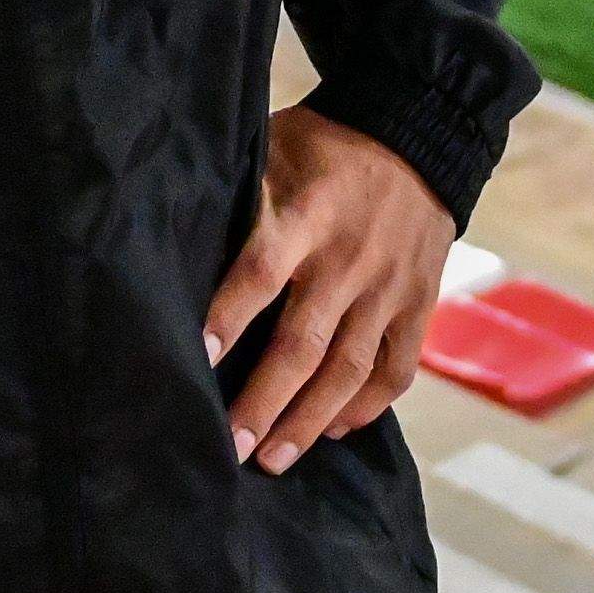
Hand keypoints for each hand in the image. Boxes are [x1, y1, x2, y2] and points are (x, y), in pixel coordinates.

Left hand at [202, 106, 453, 477]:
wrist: (420, 132)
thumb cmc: (324, 146)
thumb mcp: (274, 148)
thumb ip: (239, 197)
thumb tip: (172, 239)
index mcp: (308, 213)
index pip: (262, 269)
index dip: (229, 315)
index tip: (197, 359)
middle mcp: (350, 257)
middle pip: (304, 341)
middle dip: (265, 400)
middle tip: (229, 447)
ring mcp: (389, 286)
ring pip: (349, 368)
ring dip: (309, 419)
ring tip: (273, 460)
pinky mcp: (420, 303)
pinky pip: (396, 368)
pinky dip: (366, 407)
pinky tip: (333, 431)